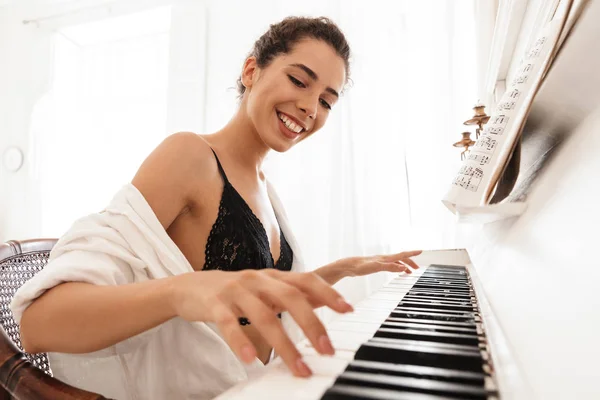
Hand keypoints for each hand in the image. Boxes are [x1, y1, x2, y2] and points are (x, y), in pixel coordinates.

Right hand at [169, 269, 352, 376]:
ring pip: (263, 316)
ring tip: (297, 368)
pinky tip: (252, 359)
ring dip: (284, 345)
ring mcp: (236, 291)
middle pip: (290, 297)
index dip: (328, 292)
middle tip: (326, 350)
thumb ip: (293, 293)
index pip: (306, 280)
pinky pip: (229, 323)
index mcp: (273, 277)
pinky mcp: (215, 305)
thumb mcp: (266, 288)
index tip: (348, 310)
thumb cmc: (236, 290)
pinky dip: (241, 341)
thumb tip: (327, 299)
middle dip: (312, 324)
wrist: (191, 286)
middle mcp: (257, 280)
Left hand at [344, 250, 421, 277]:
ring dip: (404, 266)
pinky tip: (395, 271)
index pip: (402, 255)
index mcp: (386, 258)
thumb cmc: (360, 266)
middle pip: (400, 258)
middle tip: (417, 268)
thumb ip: (389, 267)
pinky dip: (396, 268)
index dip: (412, 253)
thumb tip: (402, 268)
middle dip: (410, 262)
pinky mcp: (376, 265)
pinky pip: (390, 265)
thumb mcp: (376, 267)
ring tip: (409, 272)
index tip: (421, 251)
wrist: (348, 266)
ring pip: (396, 262)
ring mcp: (380, 261)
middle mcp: (384, 258)